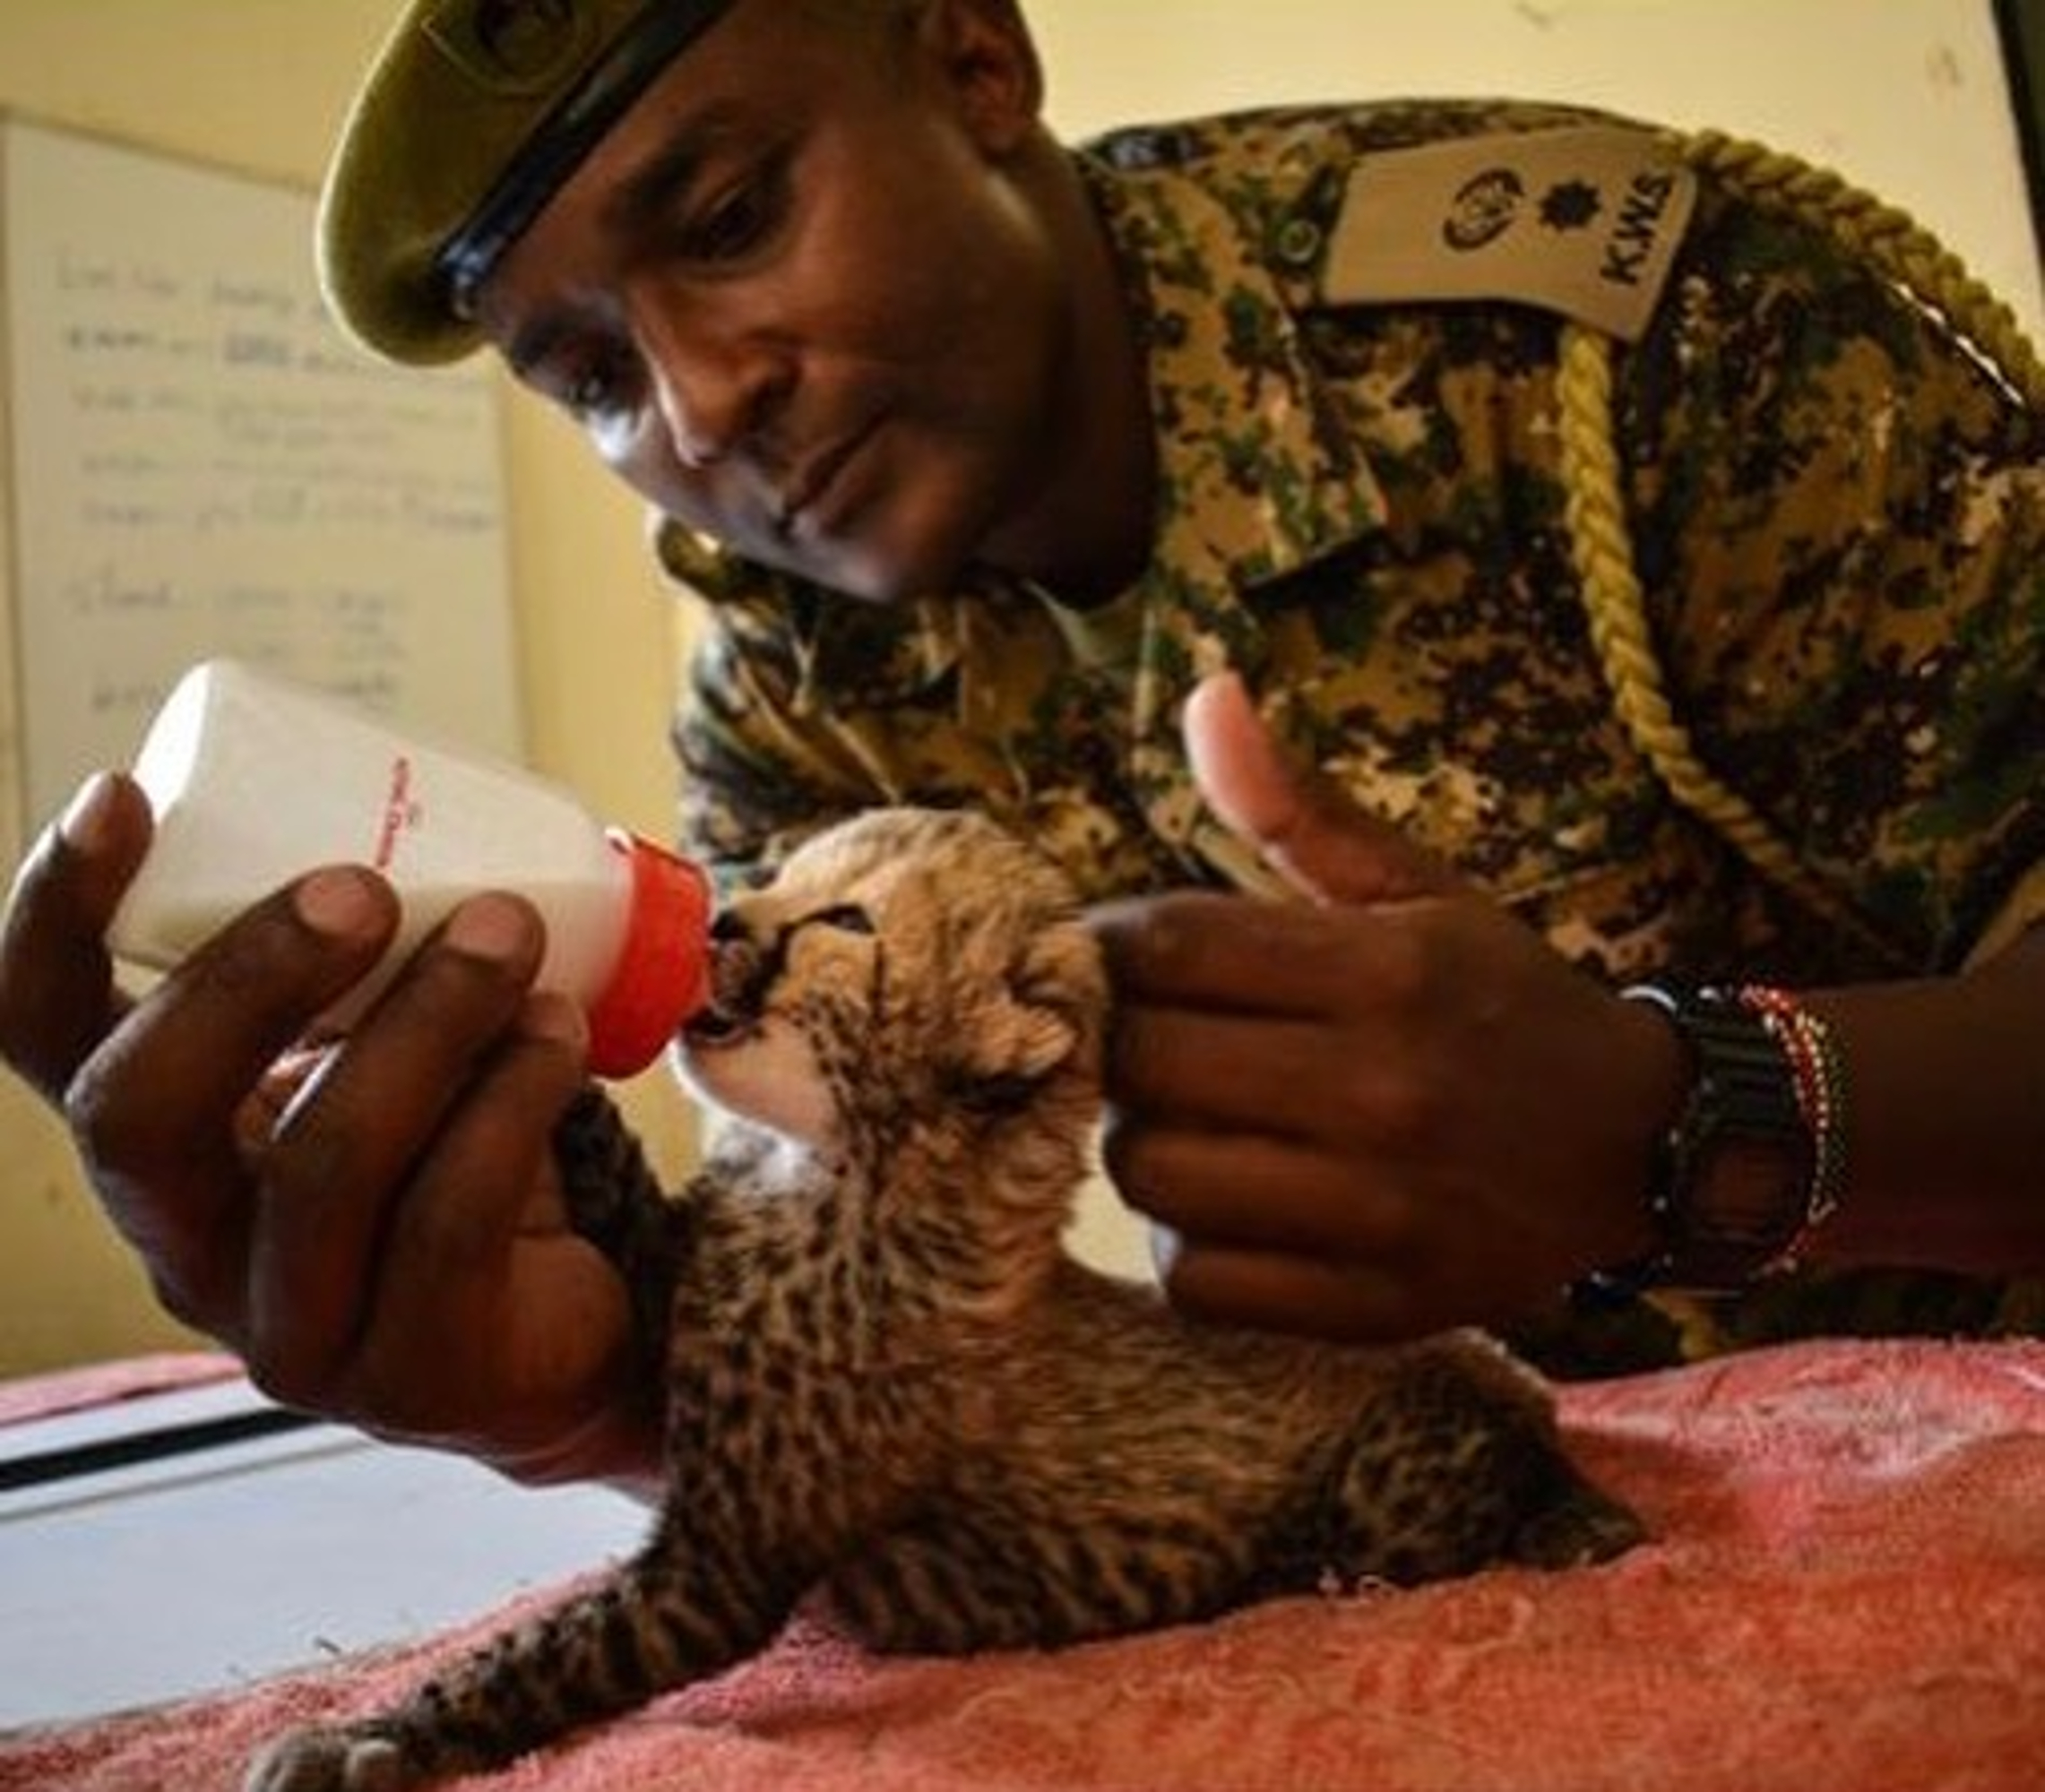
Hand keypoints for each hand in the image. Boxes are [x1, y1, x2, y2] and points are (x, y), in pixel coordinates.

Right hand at [0, 773, 651, 1485]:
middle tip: (365, 885)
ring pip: (319, 1167)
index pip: (37, 1040)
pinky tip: (557, 1032)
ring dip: (424, 1023)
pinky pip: (447, 1223)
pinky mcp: (411, 1374)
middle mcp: (187, 1247)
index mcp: (160, 1145)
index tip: (122, 797)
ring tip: (510, 931)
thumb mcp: (380, 1049)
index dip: (51, 922)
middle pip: (143, 1114)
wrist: (561, 1327)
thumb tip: (430, 797)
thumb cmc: (451, 1154)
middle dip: (249, 978)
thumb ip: (368, 965)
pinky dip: (510, 1102)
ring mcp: (290, 1330)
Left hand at [1091, 673, 1676, 1341]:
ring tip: (1190, 1121)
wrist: (1641, 1148)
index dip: (1108, 948)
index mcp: (1387, 970)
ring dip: (1144, 1144)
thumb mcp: (1416, 891)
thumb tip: (1204, 690)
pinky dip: (1190, 1246)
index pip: (1167, 948)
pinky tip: (1230, 1203)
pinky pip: (1200, 1283)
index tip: (1114, 956)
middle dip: (1117, 1047)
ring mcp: (1380, 1210)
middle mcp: (1383, 1090)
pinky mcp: (1373, 1306)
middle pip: (1141, 1066)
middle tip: (1147, 1041)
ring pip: (1151, 1177)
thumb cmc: (1499, 1003)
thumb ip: (1296, 807)